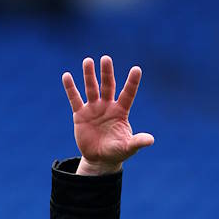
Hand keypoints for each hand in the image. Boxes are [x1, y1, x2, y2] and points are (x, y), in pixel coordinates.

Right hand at [62, 56, 153, 174]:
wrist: (100, 159)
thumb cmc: (117, 151)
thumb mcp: (128, 147)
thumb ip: (138, 142)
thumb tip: (151, 140)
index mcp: (121, 112)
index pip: (128, 94)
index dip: (132, 82)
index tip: (137, 69)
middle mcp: (107, 106)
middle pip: (108, 86)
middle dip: (107, 73)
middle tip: (106, 59)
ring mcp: (93, 108)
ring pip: (91, 88)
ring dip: (89, 75)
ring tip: (88, 61)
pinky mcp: (80, 114)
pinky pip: (75, 99)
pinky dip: (70, 88)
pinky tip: (67, 76)